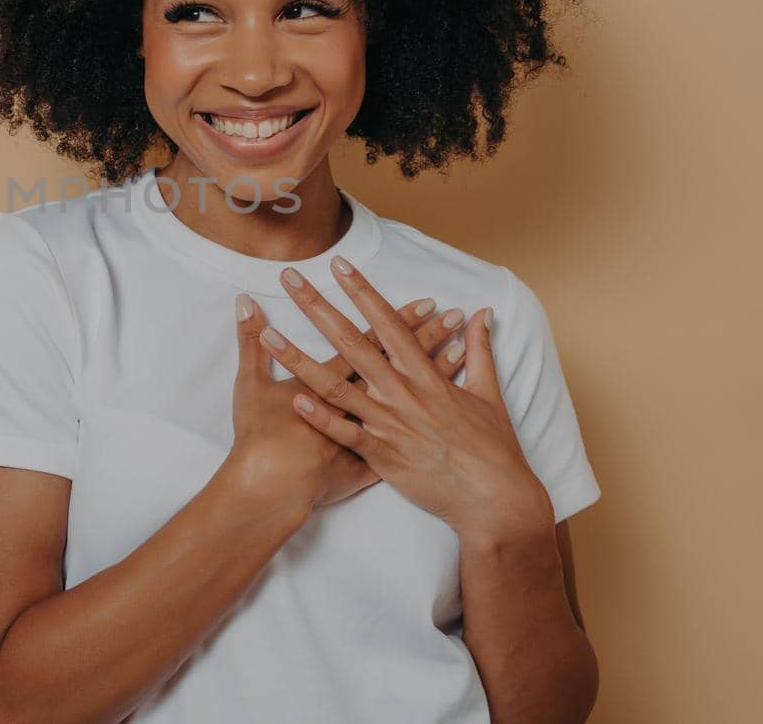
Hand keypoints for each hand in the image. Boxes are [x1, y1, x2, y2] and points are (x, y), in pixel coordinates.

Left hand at [266, 257, 554, 540]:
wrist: (494, 499)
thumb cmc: (493, 447)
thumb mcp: (489, 393)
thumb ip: (480, 349)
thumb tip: (481, 313)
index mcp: (426, 375)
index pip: (388, 323)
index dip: (362, 291)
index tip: (338, 264)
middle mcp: (403, 393)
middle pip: (352, 342)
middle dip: (318, 307)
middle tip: (289, 279)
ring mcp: (389, 424)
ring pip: (336, 386)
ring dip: (299, 360)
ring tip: (268, 336)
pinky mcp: (382, 456)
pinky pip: (344, 433)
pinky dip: (319, 417)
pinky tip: (292, 400)